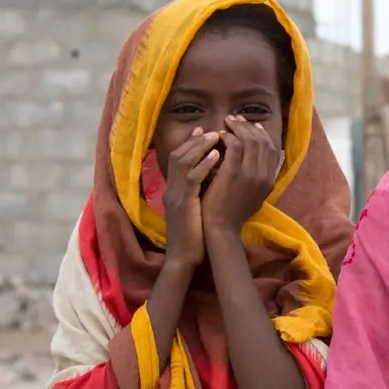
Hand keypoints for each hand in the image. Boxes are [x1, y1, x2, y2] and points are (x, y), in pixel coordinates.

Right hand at [162, 128, 220, 268]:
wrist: (183, 259)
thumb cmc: (193, 238)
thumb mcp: (195, 211)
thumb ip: (199, 195)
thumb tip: (214, 180)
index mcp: (174, 191)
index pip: (178, 160)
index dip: (190, 144)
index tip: (204, 131)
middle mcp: (171, 190)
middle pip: (178, 155)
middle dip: (195, 140)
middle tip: (212, 128)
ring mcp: (175, 196)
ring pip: (183, 162)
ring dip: (200, 147)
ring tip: (217, 135)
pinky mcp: (183, 204)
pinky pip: (192, 178)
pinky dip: (204, 164)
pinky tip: (218, 155)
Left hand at [203, 114, 281, 238]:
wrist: (220, 228)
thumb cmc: (231, 213)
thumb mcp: (252, 196)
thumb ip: (256, 178)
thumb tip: (254, 159)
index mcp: (270, 181)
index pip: (272, 149)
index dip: (262, 134)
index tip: (251, 125)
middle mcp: (264, 176)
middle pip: (262, 141)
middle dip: (249, 126)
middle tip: (236, 119)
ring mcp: (250, 174)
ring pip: (249, 140)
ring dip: (238, 127)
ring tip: (227, 122)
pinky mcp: (234, 173)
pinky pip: (234, 145)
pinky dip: (228, 136)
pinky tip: (219, 135)